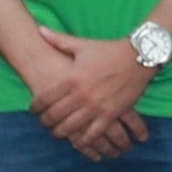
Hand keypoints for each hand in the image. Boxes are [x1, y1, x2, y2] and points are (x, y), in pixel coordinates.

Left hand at [25, 35, 149, 157]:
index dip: (35, 107)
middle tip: (43, 123)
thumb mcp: (82, 45)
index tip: (33, 110)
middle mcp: (81, 95)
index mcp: (72, 78)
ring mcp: (96, 106)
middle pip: (55, 116)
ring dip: (61, 132)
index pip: (45, 98)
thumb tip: (40, 29)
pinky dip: (84, 140)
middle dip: (45, 122)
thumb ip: (59, 40)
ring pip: (71, 128)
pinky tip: (79, 141)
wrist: (139, 57)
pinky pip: (93, 133)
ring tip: (57, 133)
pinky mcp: (111, 114)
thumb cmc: (108, 50)